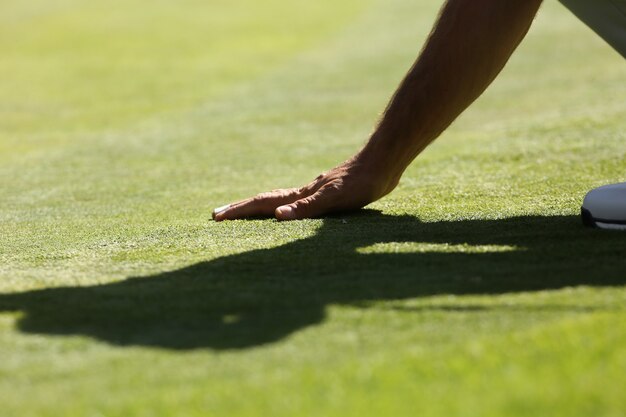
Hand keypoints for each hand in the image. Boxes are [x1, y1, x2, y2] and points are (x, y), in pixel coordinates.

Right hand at [212, 155, 398, 220]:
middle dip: (240, 209)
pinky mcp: (327, 192)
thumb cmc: (362, 182)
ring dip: (258, 208)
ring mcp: (314, 191)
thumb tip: (277, 216)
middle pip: (265, 200)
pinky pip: (296, 202)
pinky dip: (282, 207)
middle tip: (217, 215)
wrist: (383, 162)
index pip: (263, 203)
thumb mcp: (335, 198)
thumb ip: (307, 207)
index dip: (240, 211)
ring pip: (278, 200)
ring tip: (243, 213)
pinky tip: (287, 210)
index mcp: (302, 194)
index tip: (216, 217)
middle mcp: (303, 192)